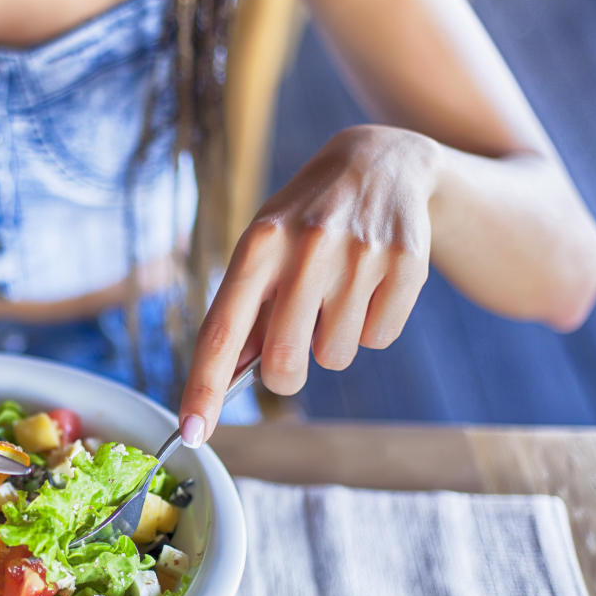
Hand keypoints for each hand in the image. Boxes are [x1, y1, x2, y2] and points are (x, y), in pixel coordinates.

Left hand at [178, 124, 442, 443]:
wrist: (384, 162)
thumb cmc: (306, 220)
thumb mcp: (265, 247)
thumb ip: (246, 309)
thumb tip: (225, 380)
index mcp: (258, 244)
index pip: (221, 331)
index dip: (203, 389)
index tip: (189, 434)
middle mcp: (307, 247)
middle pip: (285, 363)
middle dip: (285, 377)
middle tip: (291, 353)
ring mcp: (360, 254)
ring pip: (335, 357)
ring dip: (332, 343)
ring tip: (337, 295)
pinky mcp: (406, 263)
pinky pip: (379, 339)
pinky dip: (372, 326)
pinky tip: (370, 286)